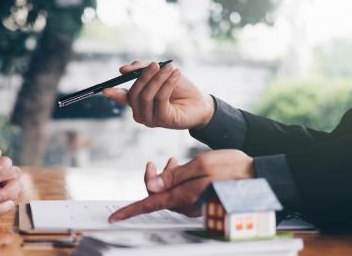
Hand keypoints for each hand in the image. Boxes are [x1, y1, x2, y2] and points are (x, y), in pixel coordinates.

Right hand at [103, 61, 214, 129]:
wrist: (200, 102)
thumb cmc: (180, 88)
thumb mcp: (160, 74)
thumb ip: (142, 69)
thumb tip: (123, 69)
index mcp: (137, 102)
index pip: (122, 97)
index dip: (113, 93)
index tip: (105, 89)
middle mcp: (141, 113)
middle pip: (135, 93)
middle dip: (145, 76)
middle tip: (156, 64)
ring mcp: (150, 119)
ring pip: (147, 96)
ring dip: (159, 79)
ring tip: (171, 68)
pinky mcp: (162, 120)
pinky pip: (160, 99)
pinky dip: (167, 84)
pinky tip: (176, 74)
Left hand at [108, 150, 253, 221]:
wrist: (261, 176)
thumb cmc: (234, 170)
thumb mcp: (202, 165)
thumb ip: (175, 176)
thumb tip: (152, 186)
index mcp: (185, 196)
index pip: (150, 204)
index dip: (130, 210)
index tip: (114, 217)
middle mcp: (188, 203)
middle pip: (158, 195)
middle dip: (154, 177)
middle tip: (159, 161)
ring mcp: (195, 203)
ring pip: (169, 191)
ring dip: (167, 175)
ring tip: (173, 159)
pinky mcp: (201, 199)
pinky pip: (181, 191)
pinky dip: (177, 178)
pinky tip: (181, 165)